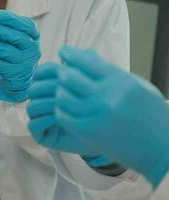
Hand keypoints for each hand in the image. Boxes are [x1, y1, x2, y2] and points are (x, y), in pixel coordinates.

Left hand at [0, 10, 40, 102]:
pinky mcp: (13, 73)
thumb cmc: (16, 52)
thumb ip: (7, 28)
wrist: (19, 77)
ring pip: (4, 51)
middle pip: (15, 38)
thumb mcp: (16, 37)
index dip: (11, 20)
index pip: (26, 26)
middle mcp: (32, 49)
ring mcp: (24, 63)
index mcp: (34, 36)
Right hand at [27, 63, 111, 166]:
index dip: (48, 71)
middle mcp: (43, 101)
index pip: (40, 73)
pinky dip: (45, 120)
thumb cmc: (99, 110)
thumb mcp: (96, 85)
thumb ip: (90, 67)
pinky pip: (33, 124)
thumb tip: (81, 51)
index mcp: (52, 86)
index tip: (64, 70)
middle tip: (65, 90)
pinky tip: (60, 118)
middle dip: (49, 88)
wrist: (107, 137)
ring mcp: (41, 118)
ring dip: (47, 104)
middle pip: (33, 89)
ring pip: (32, 106)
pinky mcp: (41, 134)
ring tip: (64, 105)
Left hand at [54, 46, 168, 187]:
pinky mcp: (89, 132)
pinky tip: (64, 109)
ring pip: (62, 97)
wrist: (161, 146)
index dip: (70, 54)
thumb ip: (110, 71)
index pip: (85, 61)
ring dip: (60, 92)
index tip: (62, 51)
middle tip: (61, 73)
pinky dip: (61, 110)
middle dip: (62, 73)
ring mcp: (97, 115)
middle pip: (69, 77)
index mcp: (119, 80)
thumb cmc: (150, 113)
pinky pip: (64, 116)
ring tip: (62, 92)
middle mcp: (106, 96)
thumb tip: (86, 54)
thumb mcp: (135, 85)